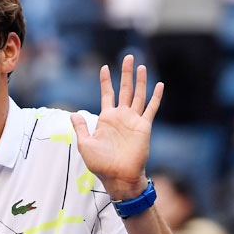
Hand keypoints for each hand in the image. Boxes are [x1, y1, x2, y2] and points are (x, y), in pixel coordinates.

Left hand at [71, 54, 162, 199]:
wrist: (118, 176)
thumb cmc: (100, 163)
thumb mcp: (85, 144)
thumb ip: (81, 127)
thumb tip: (73, 114)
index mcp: (106, 118)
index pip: (107, 94)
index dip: (106, 81)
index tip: (104, 67)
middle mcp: (121, 116)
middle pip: (124, 89)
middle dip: (126, 73)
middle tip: (128, 57)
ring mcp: (133, 120)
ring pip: (138, 95)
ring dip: (140, 80)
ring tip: (141, 65)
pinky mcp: (144, 126)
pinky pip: (151, 108)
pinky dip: (156, 97)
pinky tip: (159, 84)